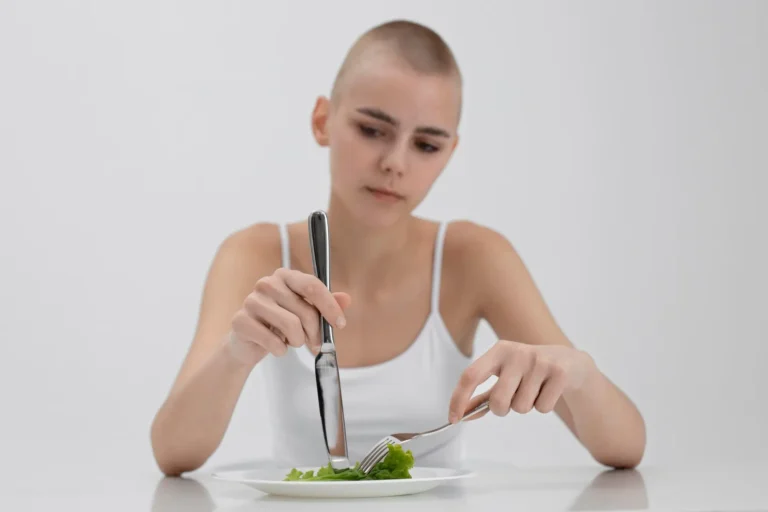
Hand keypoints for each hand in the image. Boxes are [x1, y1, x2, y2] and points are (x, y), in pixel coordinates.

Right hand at [228, 267, 350, 363]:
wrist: (248, 342)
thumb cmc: (279, 324)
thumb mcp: (305, 313)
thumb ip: (325, 305)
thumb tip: (346, 299)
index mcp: (285, 276)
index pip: (312, 286)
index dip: (330, 306)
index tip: (340, 324)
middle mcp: (267, 284)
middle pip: (305, 310)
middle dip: (315, 332)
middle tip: (314, 343)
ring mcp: (252, 301)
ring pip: (291, 326)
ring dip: (298, 341)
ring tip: (293, 342)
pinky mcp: (240, 321)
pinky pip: (272, 341)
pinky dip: (280, 350)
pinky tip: (277, 348)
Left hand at [448, 340, 595, 422]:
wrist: (571, 363)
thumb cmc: (529, 372)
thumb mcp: (505, 376)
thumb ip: (482, 395)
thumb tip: (460, 414)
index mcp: (498, 351)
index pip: (471, 375)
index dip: (459, 398)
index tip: (453, 418)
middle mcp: (517, 352)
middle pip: (498, 401)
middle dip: (502, 409)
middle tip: (512, 399)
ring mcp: (539, 361)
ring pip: (521, 407)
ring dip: (526, 406)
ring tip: (535, 390)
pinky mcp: (559, 372)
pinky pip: (542, 408)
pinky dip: (544, 406)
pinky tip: (549, 390)